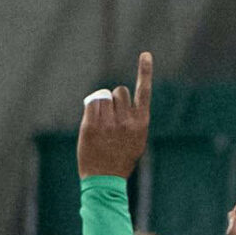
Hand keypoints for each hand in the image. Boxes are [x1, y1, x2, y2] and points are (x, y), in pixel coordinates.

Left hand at [77, 51, 150, 180]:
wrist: (105, 179)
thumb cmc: (121, 160)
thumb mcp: (137, 140)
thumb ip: (134, 121)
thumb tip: (125, 106)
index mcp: (141, 122)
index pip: (144, 91)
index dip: (145, 71)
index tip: (145, 54)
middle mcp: (126, 120)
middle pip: (119, 92)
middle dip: (114, 99)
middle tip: (111, 116)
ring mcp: (107, 124)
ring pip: (104, 98)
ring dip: (102, 104)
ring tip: (102, 121)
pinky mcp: (90, 127)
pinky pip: (91, 105)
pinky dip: (91, 108)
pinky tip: (93, 119)